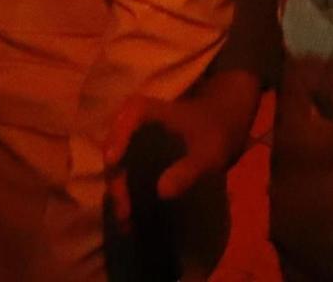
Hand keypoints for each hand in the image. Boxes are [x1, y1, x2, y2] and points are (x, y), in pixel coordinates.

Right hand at [102, 69, 260, 227]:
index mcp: (147, 112)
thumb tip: (161, 192)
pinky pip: (125, 177)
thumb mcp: (208, 153)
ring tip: (126, 221)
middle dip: (117, 181)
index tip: (112, 161)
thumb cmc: (214, 134)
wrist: (221, 130)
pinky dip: (127, 197)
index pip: (128, 117)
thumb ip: (188, 170)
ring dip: (120, 193)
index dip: (117, 136)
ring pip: (117, 168)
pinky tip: (131, 220)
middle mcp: (132, 125)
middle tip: (124, 209)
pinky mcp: (135, 159)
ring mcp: (131, 143)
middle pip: (115, 149)